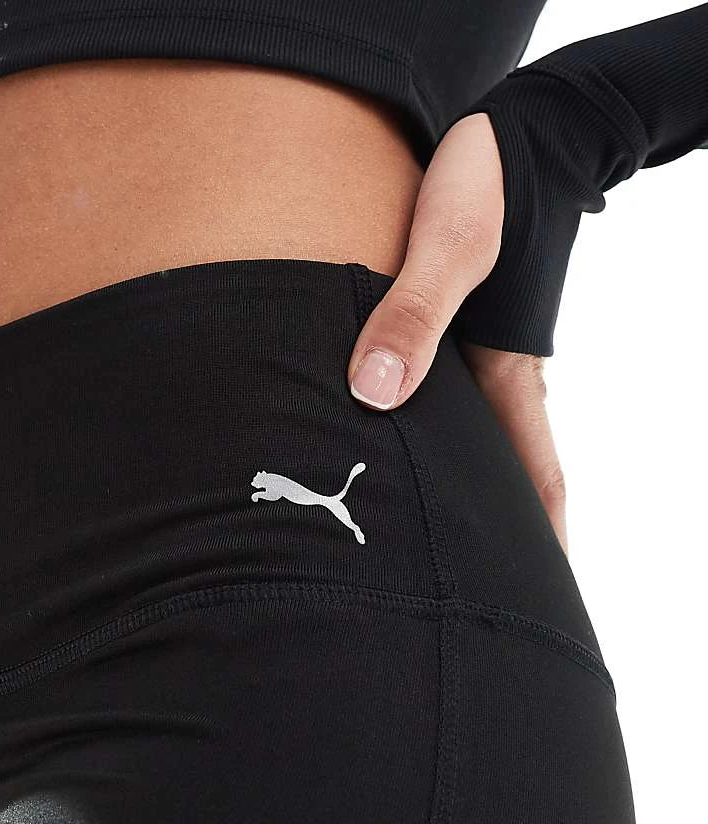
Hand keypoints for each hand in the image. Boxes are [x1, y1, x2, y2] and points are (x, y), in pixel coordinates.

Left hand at [346, 112, 567, 551]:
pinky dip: (418, 430)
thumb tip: (375, 391)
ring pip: (463, 439)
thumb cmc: (488, 183)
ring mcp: (474, 356)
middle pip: (501, 472)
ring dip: (453, 485)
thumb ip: (413, 312)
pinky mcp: (449, 331)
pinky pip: (433, 396)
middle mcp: (496, 376)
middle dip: (495, 532)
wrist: (509, 128)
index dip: (543, 541)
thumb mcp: (451, 243)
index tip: (537, 600)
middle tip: (467, 589)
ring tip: (418, 534)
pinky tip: (383, 437)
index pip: (539, 477)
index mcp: (511, 373)